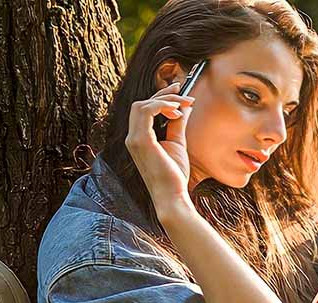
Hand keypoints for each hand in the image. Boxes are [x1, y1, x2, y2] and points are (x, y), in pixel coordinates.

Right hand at [125, 82, 195, 212]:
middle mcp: (132, 138)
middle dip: (163, 95)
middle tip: (184, 93)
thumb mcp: (177, 143)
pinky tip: (177, 112)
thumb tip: (185, 107)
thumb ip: (178, 124)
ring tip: (182, 106)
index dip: (161, 98)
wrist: (172, 196)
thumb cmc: (174, 175)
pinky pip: (146, 112)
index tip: (179, 92)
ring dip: (165, 100)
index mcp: (139, 139)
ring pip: (141, 105)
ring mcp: (134, 140)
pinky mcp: (141, 141)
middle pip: (141, 104)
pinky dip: (162, 106)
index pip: (144, 110)